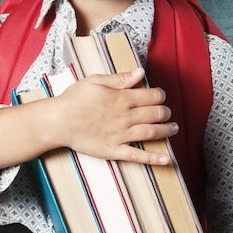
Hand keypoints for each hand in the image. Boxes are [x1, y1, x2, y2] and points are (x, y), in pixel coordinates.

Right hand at [55, 68, 178, 165]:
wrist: (58, 121)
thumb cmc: (74, 99)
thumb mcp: (96, 81)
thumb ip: (120, 78)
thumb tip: (140, 73)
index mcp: (122, 98)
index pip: (152, 96)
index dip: (160, 96)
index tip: (160, 96)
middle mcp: (125, 117)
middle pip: (155, 114)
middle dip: (165, 112)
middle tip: (167, 113)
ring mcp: (121, 135)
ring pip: (151, 132)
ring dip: (166, 130)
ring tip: (173, 129)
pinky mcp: (114, 150)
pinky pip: (138, 156)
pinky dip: (154, 158)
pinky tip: (167, 159)